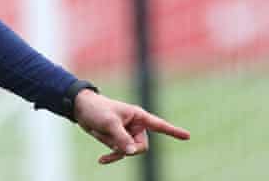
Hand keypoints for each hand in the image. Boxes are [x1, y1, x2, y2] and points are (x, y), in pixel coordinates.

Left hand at [73, 89, 190, 164]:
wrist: (80, 109)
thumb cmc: (96, 110)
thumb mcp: (109, 124)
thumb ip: (122, 138)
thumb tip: (133, 152)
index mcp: (138, 116)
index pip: (159, 125)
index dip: (173, 131)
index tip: (188, 136)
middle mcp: (135, 125)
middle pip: (141, 146)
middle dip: (126, 147)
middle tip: (111, 139)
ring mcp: (127, 133)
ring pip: (128, 151)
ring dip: (113, 146)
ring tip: (100, 132)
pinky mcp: (118, 140)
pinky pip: (120, 153)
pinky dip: (111, 156)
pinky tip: (101, 160)